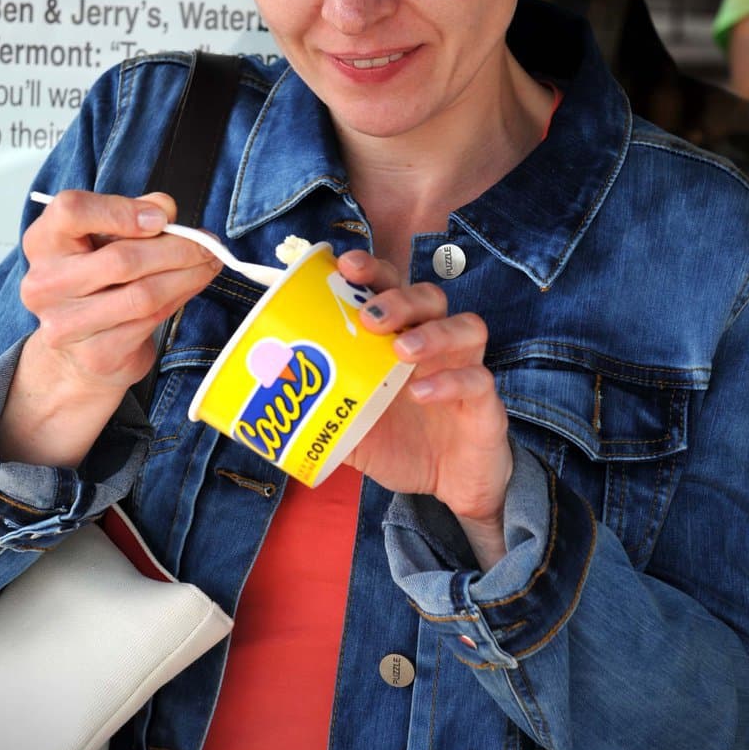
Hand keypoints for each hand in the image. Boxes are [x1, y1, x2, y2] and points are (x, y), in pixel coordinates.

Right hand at [0, 190, 220, 466]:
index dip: (121, 210)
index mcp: (44, 241)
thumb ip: (133, 213)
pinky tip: (192, 286)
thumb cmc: (97, 281)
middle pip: (120, 259)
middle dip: (177, 248)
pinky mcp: (96, 353)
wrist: (78, 350)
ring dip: (188, 275)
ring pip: (143, 293)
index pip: (71, 211)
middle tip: (208, 243)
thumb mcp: (108, 236)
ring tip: (209, 263)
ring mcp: (66, 324)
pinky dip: (181, 298)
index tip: (161, 218)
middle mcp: (46, 283)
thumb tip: (164, 210)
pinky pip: (151, 320)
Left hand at [337, 249, 512, 568]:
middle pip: (429, 296)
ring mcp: (465, 367)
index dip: (372, 269)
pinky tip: (421, 394)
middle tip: (369, 317)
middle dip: (399, 298)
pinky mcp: (485, 403)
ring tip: (400, 350)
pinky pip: (478, 380)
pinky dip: (449, 382)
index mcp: (401, 336)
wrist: (449, 485)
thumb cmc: (400, 440)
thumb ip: (320, 405)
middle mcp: (436, 342)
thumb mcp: (351, 423)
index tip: (344, 264)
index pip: (392, 286)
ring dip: (431, 332)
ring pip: (465, 325)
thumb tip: (263, 396)